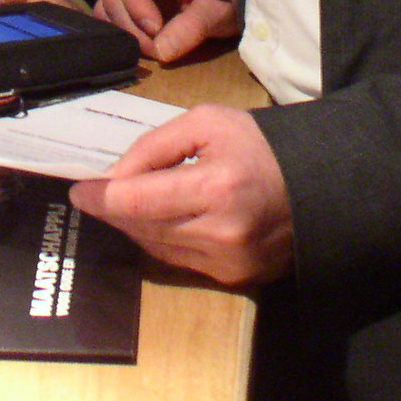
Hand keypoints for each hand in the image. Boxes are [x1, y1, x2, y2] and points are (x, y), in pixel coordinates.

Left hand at [69, 104, 292, 284]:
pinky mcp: (236, 279)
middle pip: (142, 228)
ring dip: (135, 227)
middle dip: (114, 210)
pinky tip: (159, 220)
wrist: (321, 183)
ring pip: (157, 249)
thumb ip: (155, 146)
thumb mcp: (207, 122)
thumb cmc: (260, 144)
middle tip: (95, 194)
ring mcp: (230, 263)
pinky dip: (163, 240)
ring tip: (126, 203)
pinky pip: (180, 262)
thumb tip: (115, 177)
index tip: (79, 190)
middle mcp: (221, 234)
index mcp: (217, 187)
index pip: (137, 201)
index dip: (101, 197)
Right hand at [95, 0, 239, 62]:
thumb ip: (193, 26)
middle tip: (162, 48)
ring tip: (159, 48)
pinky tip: (150, 43)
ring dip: (129, 33)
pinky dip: (126, 34)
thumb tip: (163, 51)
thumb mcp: (220, 9)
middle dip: (135, 26)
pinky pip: (113, 17)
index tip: (157, 30)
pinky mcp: (131, 1)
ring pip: (108, 8)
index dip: (136, 3)